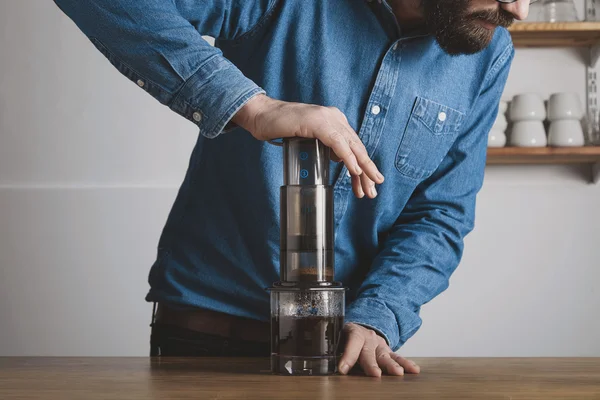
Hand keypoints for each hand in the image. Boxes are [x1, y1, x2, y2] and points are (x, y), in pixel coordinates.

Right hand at [232, 94, 383, 198]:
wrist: (261, 115)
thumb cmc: (281, 127)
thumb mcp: (310, 138)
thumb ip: (326, 145)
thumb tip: (339, 159)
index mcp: (335, 121)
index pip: (354, 147)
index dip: (362, 167)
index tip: (366, 185)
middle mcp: (335, 118)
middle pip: (357, 147)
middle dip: (367, 171)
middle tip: (373, 190)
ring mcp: (327, 118)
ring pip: (352, 146)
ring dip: (363, 167)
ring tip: (370, 184)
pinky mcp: (318, 122)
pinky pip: (337, 143)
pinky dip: (348, 158)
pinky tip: (355, 170)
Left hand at [338, 323, 419, 376]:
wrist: (362, 326)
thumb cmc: (347, 337)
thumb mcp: (337, 337)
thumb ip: (334, 349)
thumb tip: (325, 364)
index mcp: (354, 333)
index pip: (352, 343)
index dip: (348, 355)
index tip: (342, 369)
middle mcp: (369, 338)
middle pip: (369, 352)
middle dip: (372, 364)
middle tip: (375, 374)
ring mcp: (381, 345)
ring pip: (386, 356)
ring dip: (392, 365)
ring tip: (398, 373)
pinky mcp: (389, 352)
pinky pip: (398, 358)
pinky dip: (406, 364)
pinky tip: (414, 370)